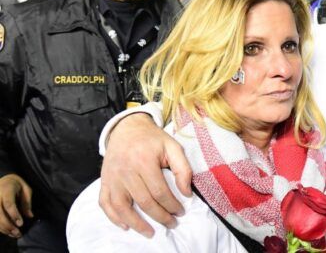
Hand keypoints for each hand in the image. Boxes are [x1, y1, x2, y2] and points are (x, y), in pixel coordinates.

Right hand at [0, 174, 32, 237]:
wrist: (4, 180)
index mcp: (6, 189)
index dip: (14, 215)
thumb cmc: (17, 185)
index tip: (21, 224)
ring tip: (15, 234)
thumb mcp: (26, 189)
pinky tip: (8, 232)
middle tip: (18, 232)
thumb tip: (30, 216)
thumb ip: (27, 202)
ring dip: (4, 229)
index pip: (8, 203)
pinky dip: (0, 228)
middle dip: (8, 225)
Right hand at [99, 112, 191, 237]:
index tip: (181, 212)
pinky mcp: (104, 180)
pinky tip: (125, 226)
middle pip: (144, 202)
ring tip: (150, 232)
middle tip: (171, 223)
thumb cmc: (153, 139)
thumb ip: (183, 169)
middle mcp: (126, 170)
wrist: (127, 128)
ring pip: (122, 207)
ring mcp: (113, 177)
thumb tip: (186, 193)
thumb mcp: (173, 147)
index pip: (160, 192)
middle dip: (160, 217)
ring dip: (136, 223)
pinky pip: (105, 203)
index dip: (172, 205)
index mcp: (144, 161)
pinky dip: (113, 217)